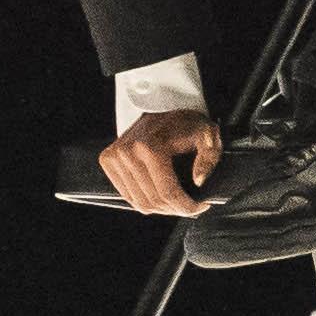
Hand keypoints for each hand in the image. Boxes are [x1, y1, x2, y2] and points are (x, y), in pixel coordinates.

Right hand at [99, 108, 224, 220]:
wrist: (160, 105)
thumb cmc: (185, 122)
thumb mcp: (207, 135)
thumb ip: (208, 158)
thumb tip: (198, 182)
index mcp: (151, 147)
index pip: (168, 192)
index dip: (187, 206)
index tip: (202, 207)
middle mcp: (128, 152)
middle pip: (154, 201)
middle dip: (176, 209)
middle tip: (191, 206)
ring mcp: (115, 157)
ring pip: (140, 203)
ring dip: (161, 208)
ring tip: (177, 202)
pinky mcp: (107, 160)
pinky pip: (127, 196)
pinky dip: (145, 201)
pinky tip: (161, 195)